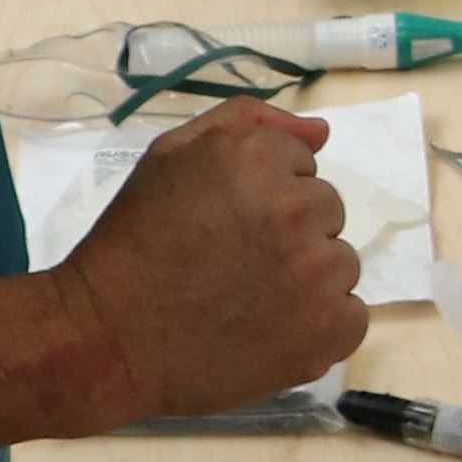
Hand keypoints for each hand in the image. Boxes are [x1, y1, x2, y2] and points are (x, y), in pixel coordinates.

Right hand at [45, 107, 363, 424]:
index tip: (225, 220)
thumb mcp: (170, 156)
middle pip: (325, 211)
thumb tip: (322, 132)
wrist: (109, 338)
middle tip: (233, 263)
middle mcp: (297, 208)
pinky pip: (351, 315)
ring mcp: (319, 272)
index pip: (300, 164)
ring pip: (340, 263)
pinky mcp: (329, 328)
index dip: (261, 194)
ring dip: (307, 278)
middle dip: (288, 232)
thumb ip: (247, 123)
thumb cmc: (133, 242)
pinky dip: (321, 325)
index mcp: (259, 159)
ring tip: (249, 299)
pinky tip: (273, 330)